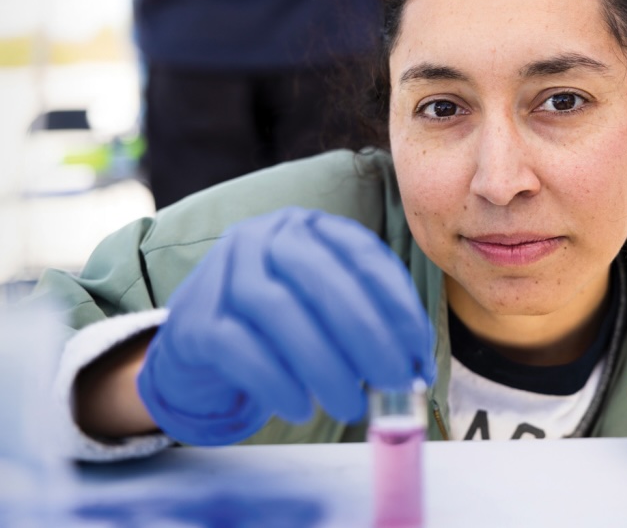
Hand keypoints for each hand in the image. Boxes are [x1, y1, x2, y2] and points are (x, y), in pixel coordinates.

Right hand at [136, 207, 434, 445]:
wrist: (197, 353)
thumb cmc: (278, 330)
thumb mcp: (324, 309)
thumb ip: (370, 322)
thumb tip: (415, 365)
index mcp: (307, 229)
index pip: (363, 255)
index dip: (397, 305)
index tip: (419, 351)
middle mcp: (262, 239)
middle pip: (322, 278)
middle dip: (367, 334)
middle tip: (394, 381)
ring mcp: (222, 275)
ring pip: (280, 311)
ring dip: (325, 365)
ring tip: (352, 405)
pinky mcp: (195, 322)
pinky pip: (240, 349)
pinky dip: (278, 382)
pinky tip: (302, 409)